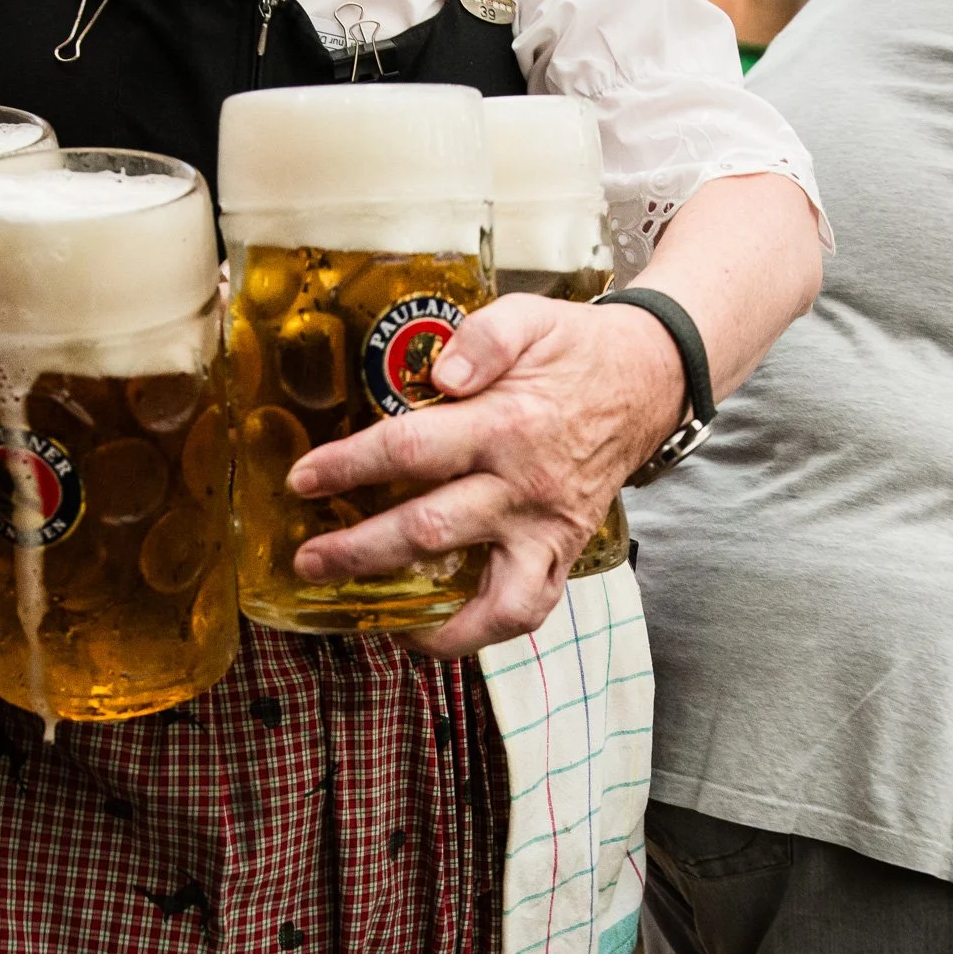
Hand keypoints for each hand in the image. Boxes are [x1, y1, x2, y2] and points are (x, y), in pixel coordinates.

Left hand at [285, 293, 684, 656]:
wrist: (648, 381)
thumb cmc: (574, 351)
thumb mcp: (529, 318)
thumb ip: (483, 338)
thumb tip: (441, 374)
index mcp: (507, 425)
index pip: (411, 449)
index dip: (349, 467)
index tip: (304, 480)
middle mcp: (526, 488)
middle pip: (431, 530)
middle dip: (359, 552)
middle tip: (308, 562)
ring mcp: (546, 532)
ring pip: (486, 597)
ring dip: (420, 617)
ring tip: (367, 621)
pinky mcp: (561, 556)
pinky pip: (523, 614)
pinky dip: (475, 635)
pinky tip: (425, 631)